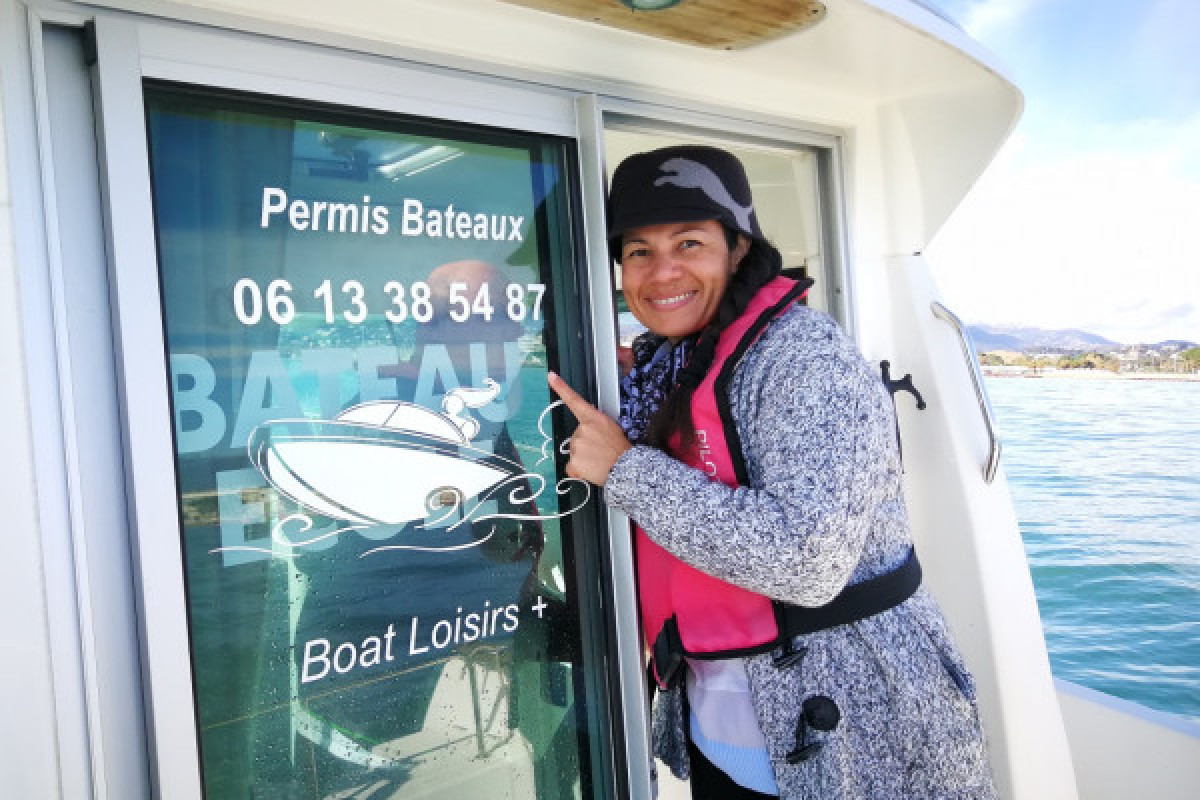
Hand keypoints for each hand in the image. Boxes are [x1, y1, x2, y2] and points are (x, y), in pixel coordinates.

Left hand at [547, 371, 631, 486]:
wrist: (626, 468)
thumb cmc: (621, 450)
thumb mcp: (612, 430)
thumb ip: (595, 429)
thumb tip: (590, 438)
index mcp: (594, 419)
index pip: (574, 400)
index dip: (561, 387)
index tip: (551, 376)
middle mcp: (582, 429)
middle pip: (576, 436)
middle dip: (585, 444)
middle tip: (600, 451)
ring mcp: (576, 445)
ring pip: (575, 452)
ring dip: (584, 457)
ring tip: (599, 461)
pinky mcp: (573, 461)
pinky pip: (572, 466)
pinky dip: (579, 470)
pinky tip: (591, 469)